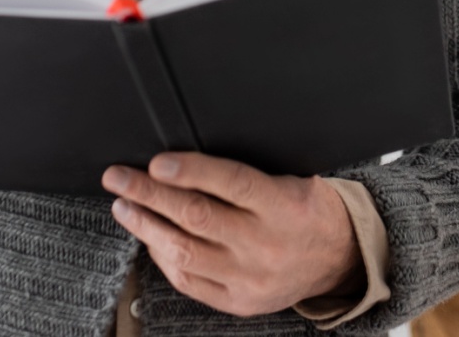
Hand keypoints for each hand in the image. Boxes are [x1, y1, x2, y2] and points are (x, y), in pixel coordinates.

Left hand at [103, 153, 364, 317]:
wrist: (339, 259)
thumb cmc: (308, 209)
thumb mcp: (293, 179)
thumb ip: (248, 172)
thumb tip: (190, 157)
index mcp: (283, 205)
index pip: (231, 183)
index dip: (191, 171)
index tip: (157, 162)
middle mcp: (264, 244)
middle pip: (197, 217)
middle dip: (149, 194)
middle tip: (119, 177)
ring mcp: (249, 278)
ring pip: (184, 251)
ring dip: (146, 226)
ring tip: (124, 205)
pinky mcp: (238, 302)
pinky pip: (189, 281)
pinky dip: (164, 257)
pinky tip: (150, 237)